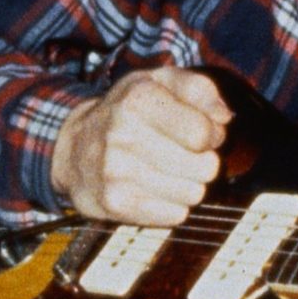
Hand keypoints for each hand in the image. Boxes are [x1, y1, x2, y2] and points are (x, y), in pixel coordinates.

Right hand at [50, 67, 232, 226]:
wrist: (73, 147)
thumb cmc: (127, 112)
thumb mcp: (160, 83)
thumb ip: (199, 90)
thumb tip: (224, 117)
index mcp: (139, 98)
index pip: (203, 133)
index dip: (212, 135)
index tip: (201, 133)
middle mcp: (123, 133)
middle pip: (204, 168)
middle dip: (202, 162)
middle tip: (182, 154)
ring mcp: (116, 171)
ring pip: (192, 194)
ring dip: (187, 185)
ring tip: (167, 171)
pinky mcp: (114, 203)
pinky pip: (173, 215)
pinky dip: (171, 205)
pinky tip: (155, 189)